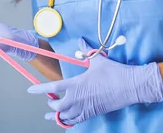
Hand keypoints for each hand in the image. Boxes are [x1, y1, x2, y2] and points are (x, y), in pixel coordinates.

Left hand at [27, 38, 162, 124]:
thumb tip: (81, 42)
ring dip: (58, 115)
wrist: (131, 86)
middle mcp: (78, 98)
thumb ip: (86, 52)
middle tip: (49, 100)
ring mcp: (86, 108)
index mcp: (76, 84)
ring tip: (51, 115)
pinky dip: (70, 120)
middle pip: (57, 106)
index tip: (31, 90)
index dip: (40, 89)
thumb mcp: (98, 60)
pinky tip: (67, 120)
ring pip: (66, 116)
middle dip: (51, 104)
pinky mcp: (94, 113)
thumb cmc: (114, 73)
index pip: (53, 88)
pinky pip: (77, 121)